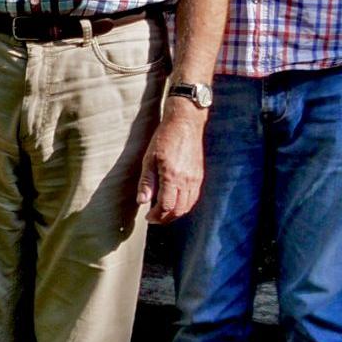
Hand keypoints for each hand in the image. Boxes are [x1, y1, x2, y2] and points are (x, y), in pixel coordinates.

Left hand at [139, 106, 206, 223]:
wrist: (185, 123)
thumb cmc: (164, 137)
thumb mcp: (149, 158)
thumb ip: (146, 182)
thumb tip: (142, 201)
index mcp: (172, 176)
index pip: (166, 206)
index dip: (156, 215)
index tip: (148, 217)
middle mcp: (186, 180)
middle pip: (178, 210)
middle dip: (165, 218)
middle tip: (154, 218)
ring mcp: (195, 179)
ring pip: (188, 206)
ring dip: (175, 213)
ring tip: (163, 213)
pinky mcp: (200, 176)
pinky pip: (194, 198)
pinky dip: (185, 205)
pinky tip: (175, 203)